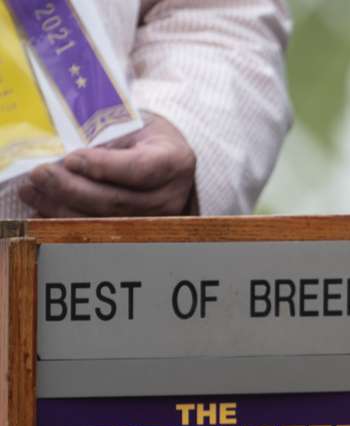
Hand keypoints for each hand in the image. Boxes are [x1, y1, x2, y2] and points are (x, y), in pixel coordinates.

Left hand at [19, 113, 196, 217]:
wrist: (165, 156)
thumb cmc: (145, 136)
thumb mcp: (131, 125)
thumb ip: (105, 141)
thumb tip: (63, 159)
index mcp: (174, 162)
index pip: (142, 170)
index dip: (105, 167)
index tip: (72, 159)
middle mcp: (169, 197)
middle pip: (118, 201)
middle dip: (72, 189)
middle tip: (40, 174)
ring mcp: (156, 220)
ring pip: (104, 221)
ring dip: (62, 207)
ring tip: (32, 190)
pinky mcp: (138, 234)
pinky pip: (98, 232)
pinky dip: (65, 222)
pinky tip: (42, 210)